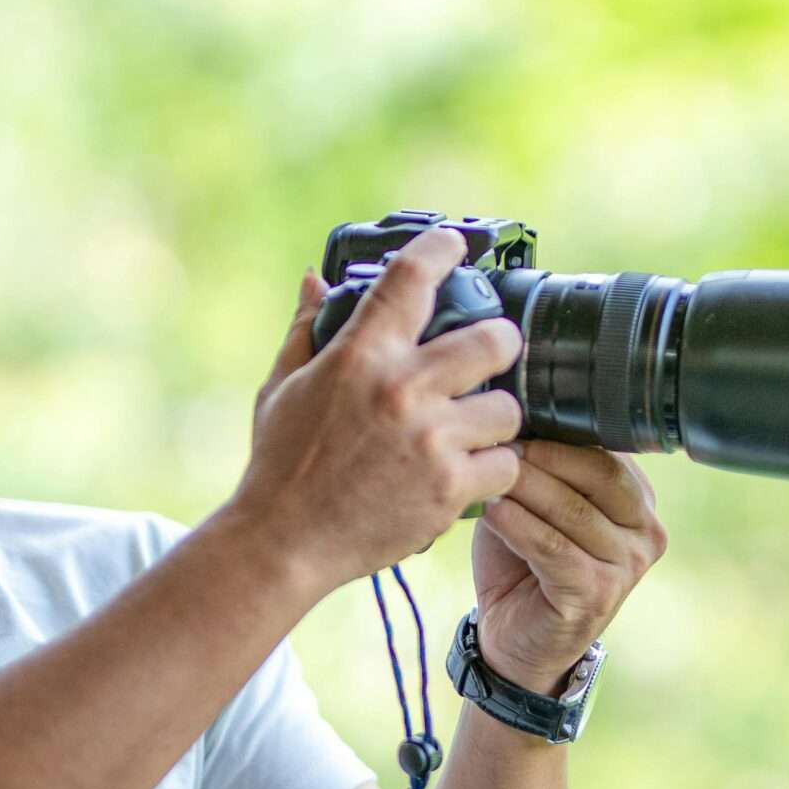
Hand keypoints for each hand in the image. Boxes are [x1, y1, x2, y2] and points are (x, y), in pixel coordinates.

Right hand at [232, 227, 524, 604]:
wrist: (283, 542)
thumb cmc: (280, 465)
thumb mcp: (281, 387)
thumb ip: (305, 330)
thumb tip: (316, 281)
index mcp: (361, 354)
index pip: (413, 276)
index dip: (442, 248)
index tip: (455, 245)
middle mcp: (402, 389)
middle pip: (495, 340)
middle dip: (500, 344)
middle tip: (492, 355)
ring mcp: (432, 440)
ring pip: (508, 409)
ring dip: (495, 419)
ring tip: (474, 429)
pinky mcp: (450, 489)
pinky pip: (506, 465)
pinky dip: (492, 471)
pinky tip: (468, 472)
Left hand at [472, 441, 667, 694]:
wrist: (514, 640)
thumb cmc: (522, 563)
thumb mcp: (532, 505)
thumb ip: (536, 467)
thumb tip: (510, 417)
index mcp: (638, 502)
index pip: (607, 453)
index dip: (560, 435)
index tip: (513, 420)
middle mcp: (646, 532)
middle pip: (599, 475)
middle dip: (544, 456)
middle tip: (498, 444)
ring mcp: (627, 567)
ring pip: (572, 510)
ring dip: (524, 488)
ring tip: (487, 473)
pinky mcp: (597, 595)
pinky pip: (554, 548)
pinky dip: (518, 525)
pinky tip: (490, 510)